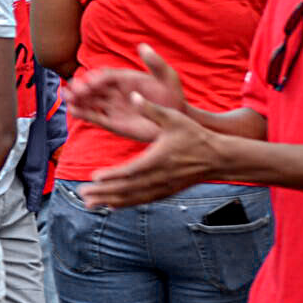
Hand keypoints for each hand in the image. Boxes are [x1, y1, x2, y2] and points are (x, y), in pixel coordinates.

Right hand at [64, 44, 187, 144]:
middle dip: (81, 88)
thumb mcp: (167, 76)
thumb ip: (155, 62)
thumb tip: (142, 46)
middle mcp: (116, 92)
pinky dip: (83, 113)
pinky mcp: (112, 122)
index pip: (106, 76)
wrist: (175, 119)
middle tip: (71, 90)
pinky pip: (95, 116)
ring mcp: (113, 107)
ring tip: (66, 98)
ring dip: (77, 99)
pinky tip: (73, 110)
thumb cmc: (173, 96)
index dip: (96, 78)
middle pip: (93, 88)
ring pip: (90, 101)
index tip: (90, 81)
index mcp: (125, 79)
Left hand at [80, 96, 219, 207]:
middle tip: (83, 195)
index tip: (94, 177)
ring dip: (110, 202)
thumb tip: (133, 95)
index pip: (132, 171)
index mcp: (159, 159)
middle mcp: (159, 177)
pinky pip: (142, 201)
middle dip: (104, 193)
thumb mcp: (175, 118)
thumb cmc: (196, 136)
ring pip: (133, 198)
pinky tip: (110, 207)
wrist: (220, 157)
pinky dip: (125, 204)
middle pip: (128, 189)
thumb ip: (152, 109)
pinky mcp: (166, 192)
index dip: (113, 176)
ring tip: (89, 204)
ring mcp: (163, 187)